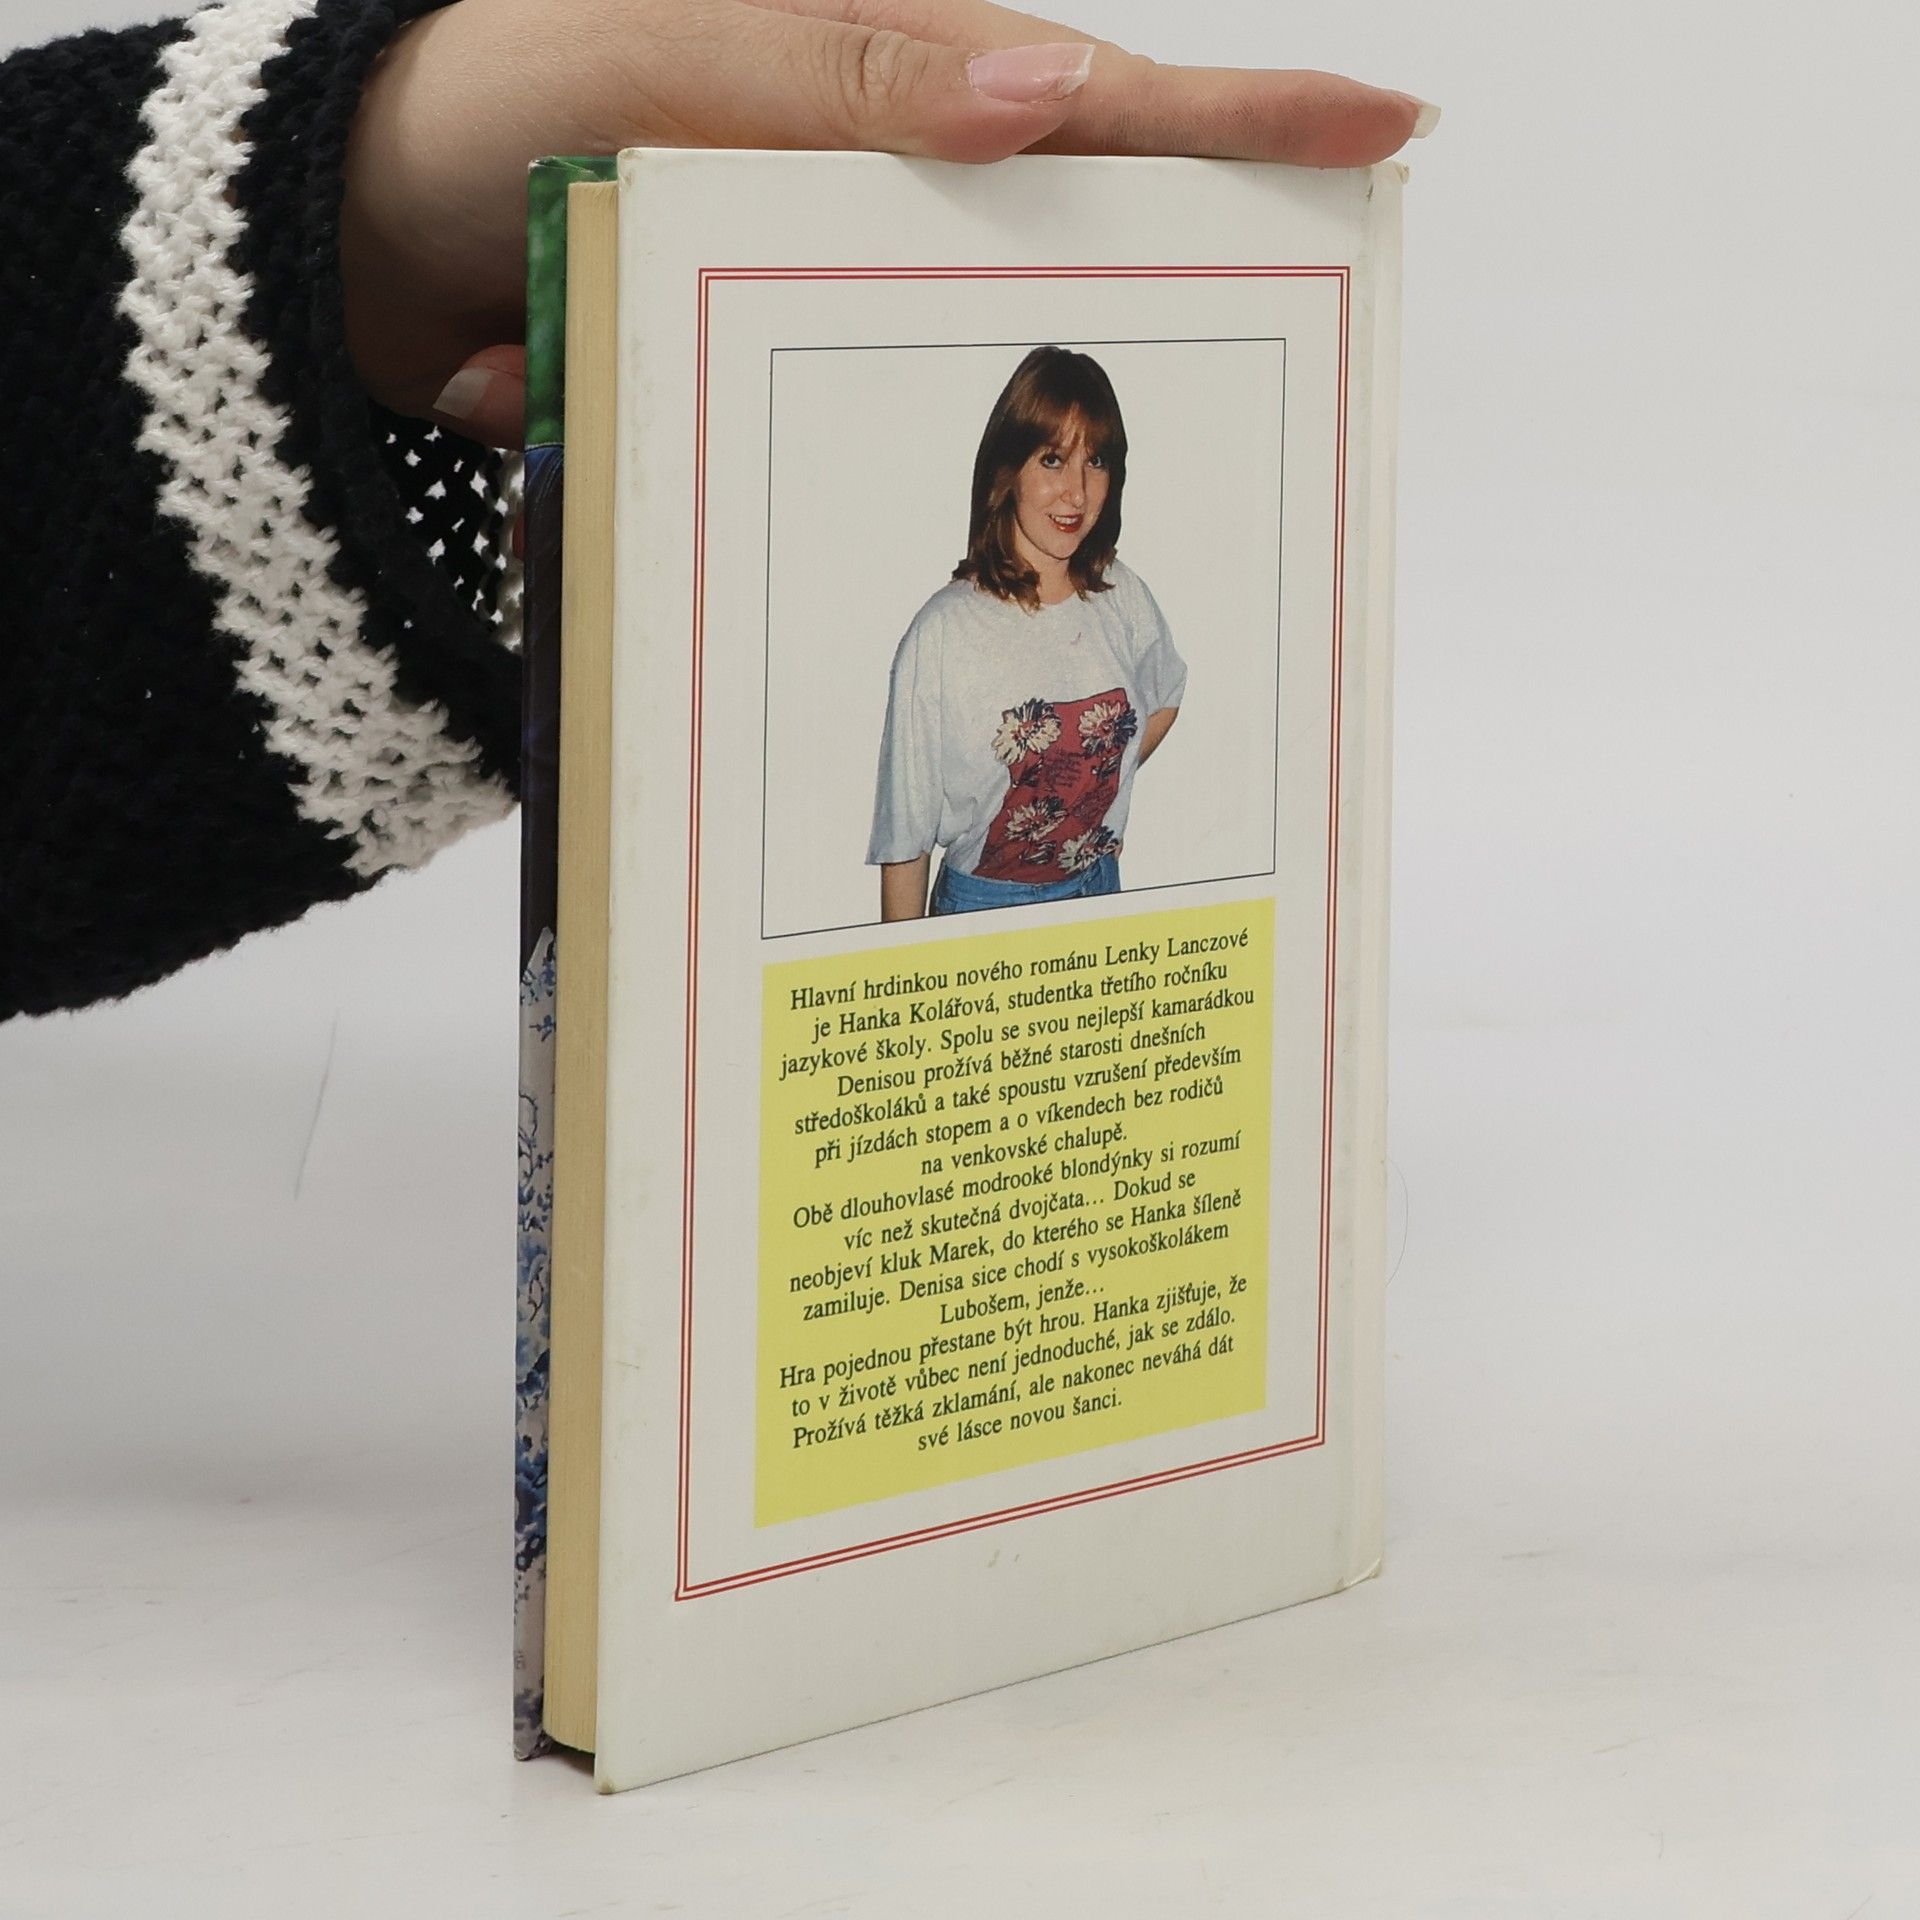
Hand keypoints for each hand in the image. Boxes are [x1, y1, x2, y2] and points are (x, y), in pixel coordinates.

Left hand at [343, 0, 1436, 448]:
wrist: (342, 240)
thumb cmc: (479, 108)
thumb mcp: (649, 57)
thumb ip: (839, 74)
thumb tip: (1050, 85)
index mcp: (874, 71)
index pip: (1094, 94)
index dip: (1243, 116)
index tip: (1391, 130)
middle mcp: (866, 177)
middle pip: (1052, 241)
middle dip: (1128, 307)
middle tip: (1218, 364)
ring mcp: (814, 280)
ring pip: (932, 359)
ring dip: (897, 417)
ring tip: (902, 468)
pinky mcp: (756, 365)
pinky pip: (807, 425)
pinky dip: (758, 451)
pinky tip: (684, 451)